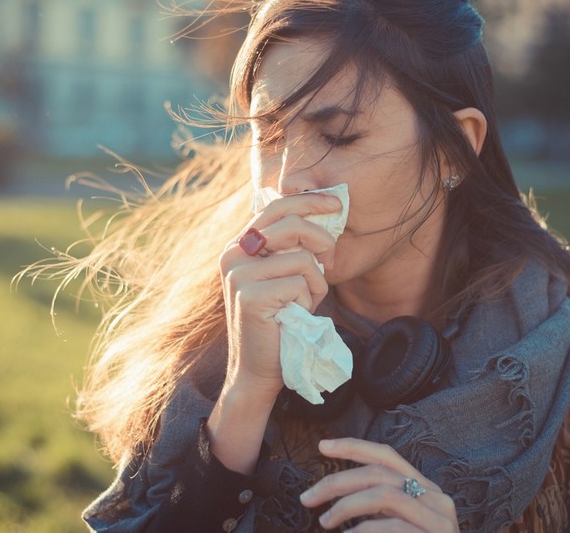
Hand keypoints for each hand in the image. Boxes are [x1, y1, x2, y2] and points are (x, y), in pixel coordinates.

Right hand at [218, 192, 342, 398]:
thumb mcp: (284, 276)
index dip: (308, 201)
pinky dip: (308, 301)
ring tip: (303, 303)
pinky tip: (295, 316)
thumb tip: (325, 217)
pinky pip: (300, 284)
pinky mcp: (251, 295)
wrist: (257, 369)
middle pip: (291, 224)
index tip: (336, 203)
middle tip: (331, 259)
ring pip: (302, 260)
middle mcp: (234, 254)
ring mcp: (239, 274)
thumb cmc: (279, 321)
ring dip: (315, 284)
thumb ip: (293, 248)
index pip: (275, 207)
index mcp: (240, 245)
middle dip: (322, 239)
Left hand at [299, 438, 457, 532]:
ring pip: (384, 494)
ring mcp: (438, 518)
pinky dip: (364, 531)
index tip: (322, 446)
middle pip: (379, 473)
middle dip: (337, 482)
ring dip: (346, 506)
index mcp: (424, 488)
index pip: (387, 456)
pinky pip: (393, 526)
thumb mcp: (395, 522)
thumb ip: (377, 505)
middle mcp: (435, 497)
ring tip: (324, 521)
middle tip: (307, 497)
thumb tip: (335, 490)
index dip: (353, 446)